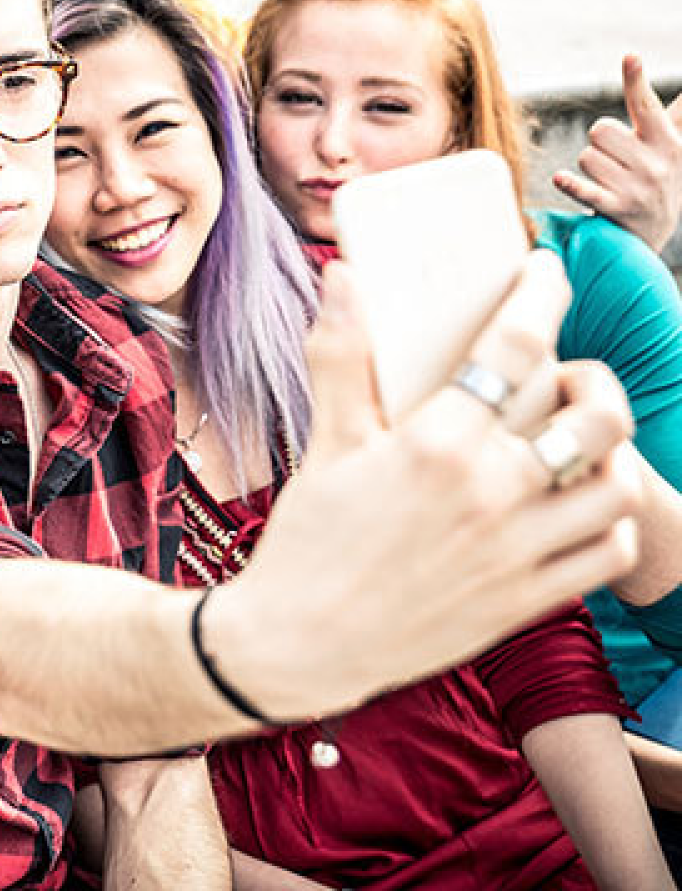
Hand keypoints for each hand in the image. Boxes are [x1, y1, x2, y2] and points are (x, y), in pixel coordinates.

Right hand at [212, 253, 642, 720]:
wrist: (299, 644)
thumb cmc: (308, 541)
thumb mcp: (325, 442)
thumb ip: (342, 355)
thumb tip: (344, 276)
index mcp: (436, 444)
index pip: (515, 348)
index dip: (541, 295)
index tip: (545, 272)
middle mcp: (488, 493)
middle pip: (595, 416)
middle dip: (596, 380)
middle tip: (569, 377)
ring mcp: (515, 550)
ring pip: (618, 486)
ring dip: (611, 454)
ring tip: (577, 444)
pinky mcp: (526, 599)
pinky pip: (609, 552)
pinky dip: (610, 522)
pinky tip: (577, 506)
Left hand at [553, 55, 681, 252]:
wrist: (654, 232)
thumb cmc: (659, 177)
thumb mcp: (673, 146)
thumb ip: (675, 116)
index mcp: (669, 142)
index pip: (647, 106)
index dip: (636, 81)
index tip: (630, 57)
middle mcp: (656, 163)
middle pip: (600, 130)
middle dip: (600, 143)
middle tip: (616, 158)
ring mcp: (636, 187)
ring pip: (586, 157)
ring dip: (590, 167)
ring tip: (610, 180)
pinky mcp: (616, 209)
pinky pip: (584, 189)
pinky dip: (570, 184)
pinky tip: (560, 179)